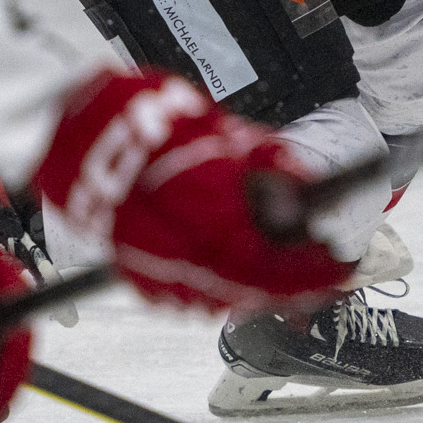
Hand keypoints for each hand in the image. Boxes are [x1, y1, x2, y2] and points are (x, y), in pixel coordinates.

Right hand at [34, 71, 351, 312]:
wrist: (80, 135)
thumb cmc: (149, 125)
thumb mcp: (221, 132)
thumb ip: (265, 165)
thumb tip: (303, 187)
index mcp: (206, 216)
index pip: (273, 262)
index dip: (314, 270)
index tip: (341, 266)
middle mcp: (182, 252)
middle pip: (252, 288)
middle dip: (293, 283)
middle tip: (324, 274)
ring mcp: (154, 269)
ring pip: (221, 297)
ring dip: (258, 289)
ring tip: (286, 274)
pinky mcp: (136, 274)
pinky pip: (186, 296)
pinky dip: (217, 287)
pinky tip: (234, 273)